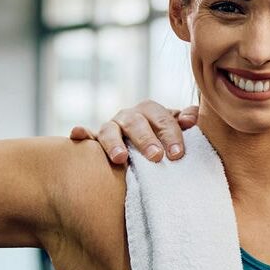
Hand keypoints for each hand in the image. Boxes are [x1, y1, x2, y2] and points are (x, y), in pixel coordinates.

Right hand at [69, 101, 198, 164]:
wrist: (142, 143)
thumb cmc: (162, 138)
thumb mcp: (175, 129)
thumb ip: (186, 121)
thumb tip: (193, 118)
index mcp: (151, 111)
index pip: (163, 119)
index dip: (171, 135)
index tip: (177, 154)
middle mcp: (129, 116)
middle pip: (137, 123)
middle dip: (146, 140)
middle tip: (156, 157)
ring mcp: (111, 127)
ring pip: (110, 130)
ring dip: (114, 143)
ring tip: (121, 159)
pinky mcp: (94, 138)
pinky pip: (85, 135)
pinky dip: (80, 133)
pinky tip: (76, 134)